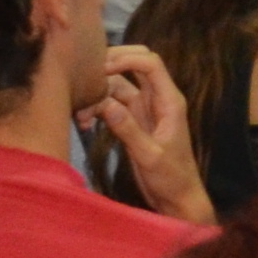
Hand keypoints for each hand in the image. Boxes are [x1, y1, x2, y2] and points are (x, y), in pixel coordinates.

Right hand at [87, 48, 210, 221]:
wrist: (176, 198)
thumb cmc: (171, 178)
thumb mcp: (150, 156)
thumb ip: (129, 131)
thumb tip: (106, 105)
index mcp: (169, 101)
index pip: (150, 63)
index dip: (126, 59)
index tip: (100, 69)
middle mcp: (156, 99)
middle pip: (134, 65)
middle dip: (110, 64)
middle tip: (84, 78)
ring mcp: (143, 109)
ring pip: (118, 86)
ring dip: (98, 95)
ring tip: (81, 116)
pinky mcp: (133, 122)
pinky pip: (112, 105)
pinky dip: (98, 109)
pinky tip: (85, 123)